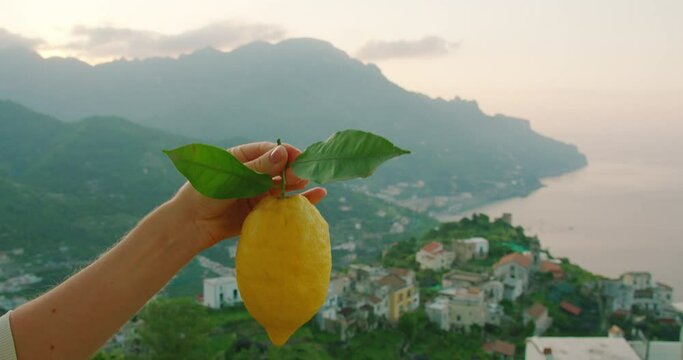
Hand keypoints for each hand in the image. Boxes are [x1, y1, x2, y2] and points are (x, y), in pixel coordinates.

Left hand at [169, 141, 326, 249]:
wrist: (191, 225)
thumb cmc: (205, 194)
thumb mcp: (231, 178)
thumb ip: (257, 168)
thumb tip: (283, 153)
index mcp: (243, 158)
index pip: (270, 151)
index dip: (286, 153)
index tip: (300, 158)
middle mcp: (253, 174)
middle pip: (280, 168)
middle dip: (294, 170)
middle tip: (306, 175)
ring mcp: (258, 192)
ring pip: (284, 186)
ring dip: (299, 185)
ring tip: (314, 186)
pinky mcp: (262, 210)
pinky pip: (282, 204)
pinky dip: (299, 201)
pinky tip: (318, 196)